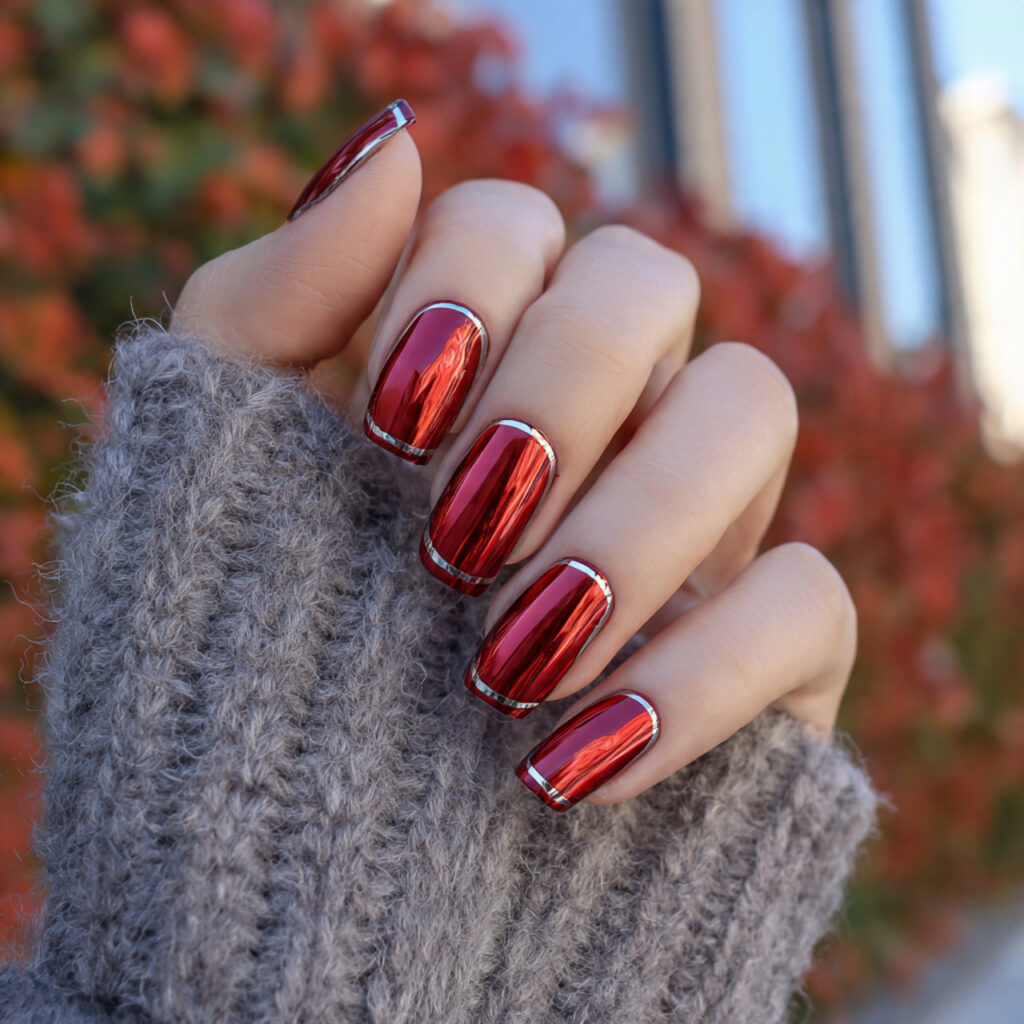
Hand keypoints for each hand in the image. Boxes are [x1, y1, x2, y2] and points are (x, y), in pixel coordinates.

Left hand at [172, 100, 855, 811]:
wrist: (305, 870)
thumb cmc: (249, 651)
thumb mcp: (218, 466)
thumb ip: (279, 295)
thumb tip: (393, 142)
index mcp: (474, 357)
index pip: (511, 223)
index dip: (463, 287)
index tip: (387, 416)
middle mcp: (596, 413)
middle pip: (649, 282)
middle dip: (560, 384)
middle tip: (453, 531)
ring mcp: (689, 521)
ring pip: (752, 407)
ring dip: (637, 518)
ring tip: (507, 651)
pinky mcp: (758, 646)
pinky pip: (807, 599)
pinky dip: (698, 675)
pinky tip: (573, 758)